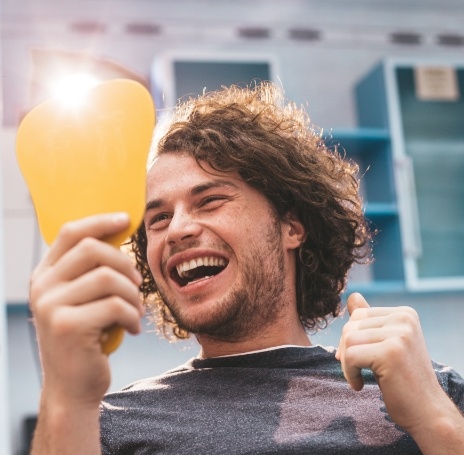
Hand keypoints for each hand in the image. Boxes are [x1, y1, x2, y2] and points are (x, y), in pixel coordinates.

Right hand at [30, 213, 143, 407]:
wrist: (74, 386)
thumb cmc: (88, 336)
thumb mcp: (84, 299)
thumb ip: (92, 270)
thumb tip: (120, 231)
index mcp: (46, 274)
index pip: (72, 232)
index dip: (101, 221)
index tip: (126, 219)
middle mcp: (42, 287)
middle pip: (93, 249)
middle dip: (125, 264)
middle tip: (137, 283)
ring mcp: (51, 306)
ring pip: (108, 277)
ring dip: (132, 293)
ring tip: (136, 309)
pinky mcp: (67, 326)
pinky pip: (115, 305)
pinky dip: (133, 315)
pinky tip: (132, 327)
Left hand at [336, 293, 446, 432]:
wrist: (427, 413)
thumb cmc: (403, 380)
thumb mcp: (385, 344)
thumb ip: (370, 320)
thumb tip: (353, 295)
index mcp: (404, 313)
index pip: (358, 314)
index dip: (350, 337)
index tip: (357, 357)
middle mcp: (404, 319)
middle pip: (351, 325)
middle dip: (345, 348)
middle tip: (353, 369)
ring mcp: (399, 334)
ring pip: (348, 340)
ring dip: (346, 363)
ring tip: (357, 377)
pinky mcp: (391, 352)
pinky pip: (350, 355)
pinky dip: (348, 373)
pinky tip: (359, 385)